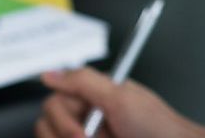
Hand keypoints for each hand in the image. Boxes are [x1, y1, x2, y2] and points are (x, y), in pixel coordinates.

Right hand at [36, 68, 201, 137]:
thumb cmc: (158, 127)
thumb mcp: (120, 99)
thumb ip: (83, 82)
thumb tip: (50, 73)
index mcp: (93, 99)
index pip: (54, 103)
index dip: (62, 118)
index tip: (80, 131)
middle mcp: (86, 120)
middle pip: (46, 128)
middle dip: (65, 134)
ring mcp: (87, 136)